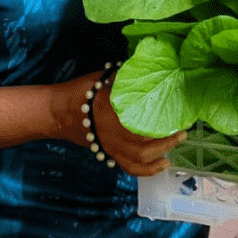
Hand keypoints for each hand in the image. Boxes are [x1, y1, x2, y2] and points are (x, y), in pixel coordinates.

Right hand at [63, 72, 185, 176]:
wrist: (55, 112)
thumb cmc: (79, 92)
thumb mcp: (100, 78)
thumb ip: (122, 78)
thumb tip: (145, 67)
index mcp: (109, 110)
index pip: (139, 117)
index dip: (159, 118)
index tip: (177, 113)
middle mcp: (111, 132)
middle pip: (143, 141)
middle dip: (166, 138)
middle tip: (182, 129)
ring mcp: (109, 146)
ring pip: (138, 157)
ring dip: (161, 152)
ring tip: (176, 143)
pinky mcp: (108, 154)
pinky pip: (130, 167)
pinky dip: (148, 170)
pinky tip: (163, 164)